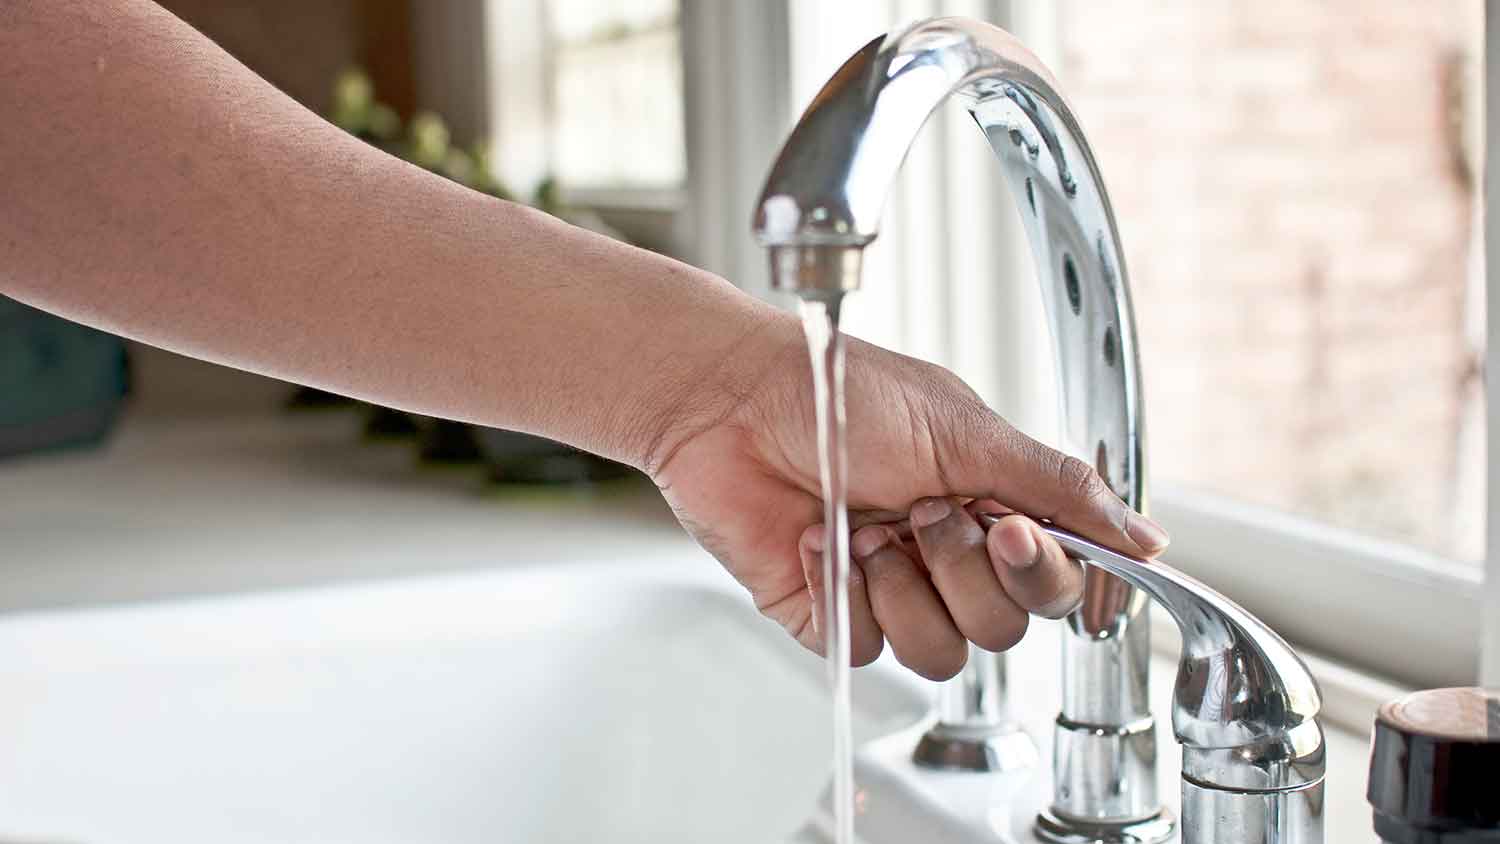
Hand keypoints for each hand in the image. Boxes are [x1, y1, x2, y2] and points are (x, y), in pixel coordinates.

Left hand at [648, 314, 1168, 679]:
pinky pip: (867, 650)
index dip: (1040, 571)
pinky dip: (846, 597)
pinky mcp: (829, 614)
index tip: (1008, 528)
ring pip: (942, 653)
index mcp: (989, 505)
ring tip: (863, 526)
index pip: (1055, 581)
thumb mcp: (963, 428)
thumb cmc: (838, 393)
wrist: (729, 399)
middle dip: (963, 570)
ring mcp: (888, 589)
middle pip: (1004, 627)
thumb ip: (1056, 487)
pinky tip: (819, 544)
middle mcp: (945, 555)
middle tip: (920, 509)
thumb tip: (1146, 537)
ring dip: (904, 588)